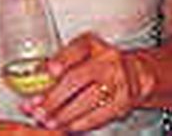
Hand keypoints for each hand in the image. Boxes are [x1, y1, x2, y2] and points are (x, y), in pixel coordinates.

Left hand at [22, 31, 152, 132]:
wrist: (135, 74)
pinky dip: (79, 124)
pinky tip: (67, 126)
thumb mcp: (82, 55)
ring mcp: (119, 80)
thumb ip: (60, 64)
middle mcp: (109, 59)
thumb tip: (36, 79)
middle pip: (77, 79)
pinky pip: (98, 115)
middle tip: (37, 111)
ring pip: (87, 101)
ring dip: (64, 115)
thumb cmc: (101, 64)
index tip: (48, 71)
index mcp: (94, 45)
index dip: (62, 60)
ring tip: (48, 122)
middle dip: (54, 98)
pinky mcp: (124, 101)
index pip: (77, 48)